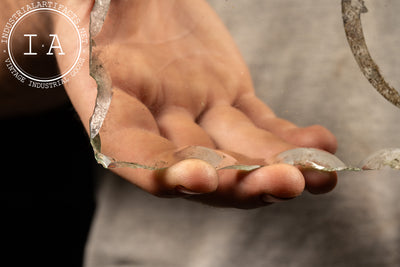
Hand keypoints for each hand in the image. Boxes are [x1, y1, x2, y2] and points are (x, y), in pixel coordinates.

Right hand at [60, 0, 336, 207]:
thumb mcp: (94, 0)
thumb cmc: (107, 0)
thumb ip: (96, 9)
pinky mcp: (229, 98)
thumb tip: (102, 2)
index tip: (199, 177)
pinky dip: (290, 139)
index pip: (130, 151)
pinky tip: (321, 146)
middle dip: (238, 181)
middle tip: (283, 183)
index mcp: (110, 102)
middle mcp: (155, 120)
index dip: (161, 171)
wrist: (137, 1)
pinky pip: (261, 124)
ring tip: (320, 176)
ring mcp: (197, 113)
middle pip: (195, 165)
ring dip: (277, 168)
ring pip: (237, 150)